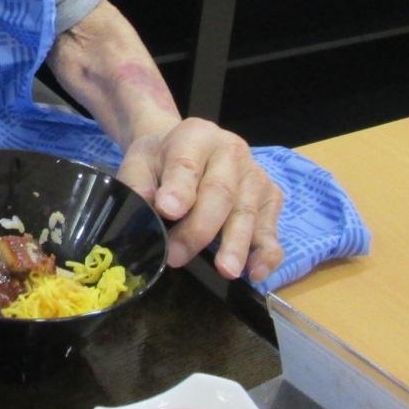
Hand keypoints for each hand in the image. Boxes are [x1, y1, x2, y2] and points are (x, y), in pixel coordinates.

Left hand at [114, 118, 283, 283]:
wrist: (187, 148)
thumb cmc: (161, 160)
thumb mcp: (140, 162)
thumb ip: (138, 186)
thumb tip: (144, 216)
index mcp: (195, 136)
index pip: (186, 164)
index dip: (179, 189)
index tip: (167, 211)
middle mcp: (232, 151)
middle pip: (220, 193)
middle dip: (198, 229)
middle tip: (177, 256)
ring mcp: (255, 175)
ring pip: (246, 213)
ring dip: (236, 245)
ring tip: (226, 271)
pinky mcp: (270, 198)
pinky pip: (271, 228)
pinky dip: (266, 253)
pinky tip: (256, 272)